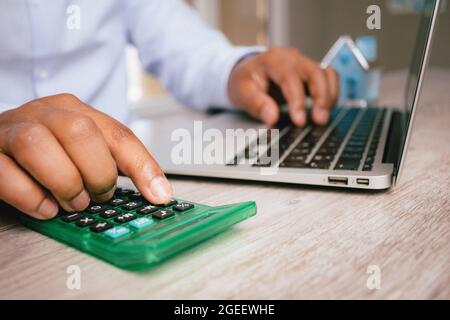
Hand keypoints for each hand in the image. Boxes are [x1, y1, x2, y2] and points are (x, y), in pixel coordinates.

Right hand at [0, 94, 171, 219]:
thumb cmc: (46, 148)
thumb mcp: (82, 148)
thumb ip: (112, 162)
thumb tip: (156, 191)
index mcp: (75, 110)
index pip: (118, 135)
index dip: (142, 167)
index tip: (159, 195)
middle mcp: (44, 113)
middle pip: (80, 131)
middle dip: (97, 173)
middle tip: (98, 195)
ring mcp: (11, 130)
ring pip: (38, 145)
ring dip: (64, 182)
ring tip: (72, 201)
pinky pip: (5, 173)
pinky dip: (31, 197)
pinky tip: (45, 207)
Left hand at [228, 47, 338, 126]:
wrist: (246, 72)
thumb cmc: (244, 81)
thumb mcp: (242, 93)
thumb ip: (257, 104)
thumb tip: (272, 118)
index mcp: (273, 60)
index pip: (290, 78)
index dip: (297, 101)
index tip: (300, 121)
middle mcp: (291, 57)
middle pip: (315, 72)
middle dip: (321, 97)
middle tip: (320, 120)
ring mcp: (303, 63)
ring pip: (326, 73)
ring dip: (329, 96)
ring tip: (324, 117)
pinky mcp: (311, 72)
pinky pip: (329, 77)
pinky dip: (331, 92)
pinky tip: (326, 109)